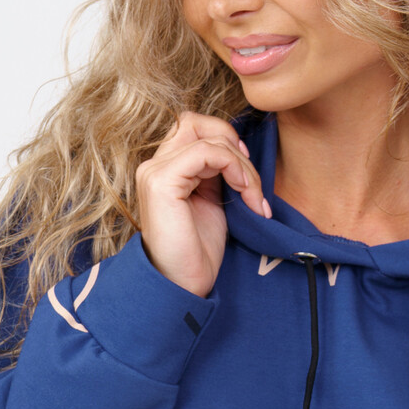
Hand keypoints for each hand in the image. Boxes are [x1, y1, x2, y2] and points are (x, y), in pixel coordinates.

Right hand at [135, 112, 271, 297]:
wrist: (182, 285)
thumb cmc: (198, 250)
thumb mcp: (213, 201)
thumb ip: (218, 173)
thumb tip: (239, 151)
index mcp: (166, 169)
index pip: (196, 128)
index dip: (227, 140)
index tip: (248, 175)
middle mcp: (154, 165)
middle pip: (199, 123)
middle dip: (235, 148)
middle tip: (252, 184)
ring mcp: (155, 171)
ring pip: (209, 138)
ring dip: (242, 166)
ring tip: (253, 198)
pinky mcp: (162, 181)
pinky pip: (206, 152)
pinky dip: (235, 168)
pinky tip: (245, 194)